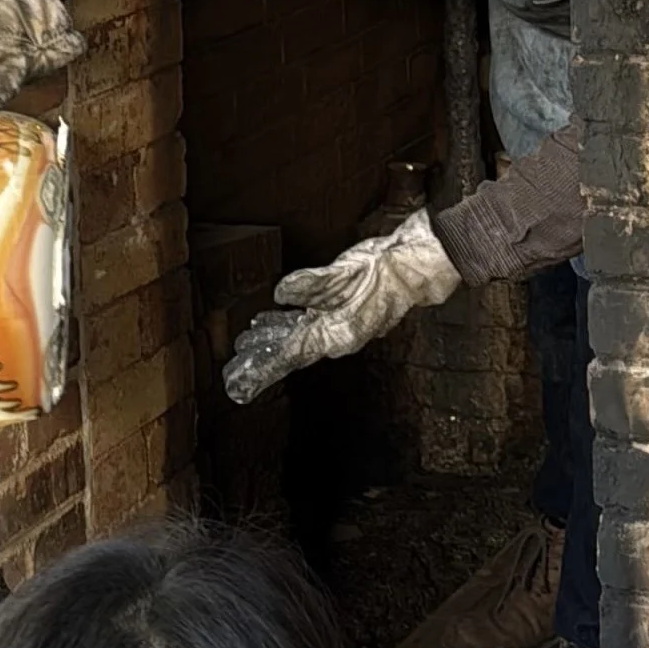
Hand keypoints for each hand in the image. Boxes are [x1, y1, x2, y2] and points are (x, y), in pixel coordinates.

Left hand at [223, 209, 459, 404]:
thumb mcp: (347, 272)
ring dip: (269, 343)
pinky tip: (268, 322)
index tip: (242, 382)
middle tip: (232, 376)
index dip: (265, 367)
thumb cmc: (387, 269)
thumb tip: (280, 293)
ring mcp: (338, 324)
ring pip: (296, 339)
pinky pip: (306, 324)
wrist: (416, 265)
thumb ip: (313, 284)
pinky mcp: (340, 311)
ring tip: (243, 350)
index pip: (293, 354)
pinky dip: (284, 325)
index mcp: (338, 333)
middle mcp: (336, 335)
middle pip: (291, 353)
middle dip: (262, 364)